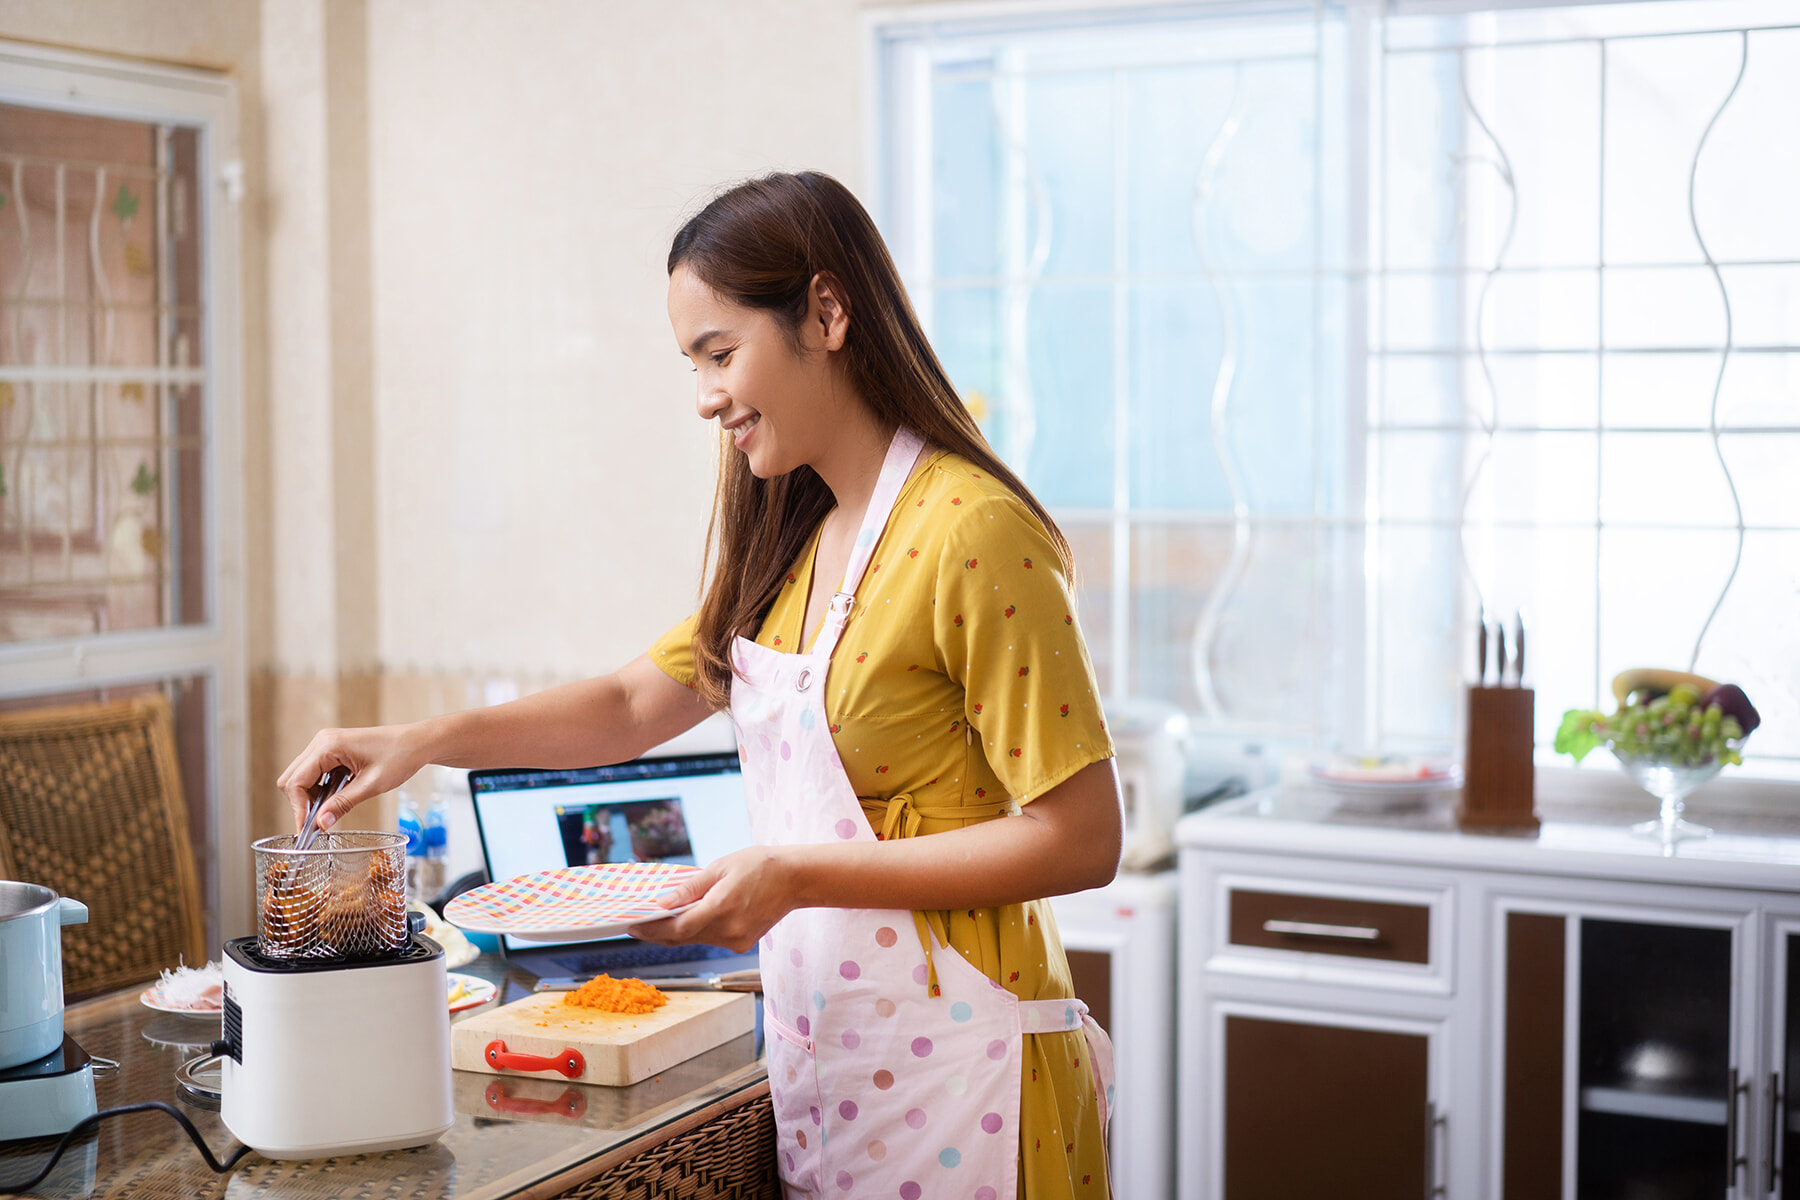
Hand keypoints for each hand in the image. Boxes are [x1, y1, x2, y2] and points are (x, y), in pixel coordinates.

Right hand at [276, 724, 425, 832]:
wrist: (418, 742)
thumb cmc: (400, 758)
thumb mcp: (371, 785)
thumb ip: (343, 804)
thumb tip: (320, 824)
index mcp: (328, 745)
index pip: (296, 782)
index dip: (299, 808)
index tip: (307, 830)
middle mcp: (322, 741)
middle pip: (292, 779)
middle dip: (301, 803)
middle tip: (319, 823)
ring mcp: (326, 744)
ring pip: (301, 777)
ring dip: (311, 797)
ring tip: (332, 811)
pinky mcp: (332, 750)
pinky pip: (314, 773)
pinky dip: (320, 789)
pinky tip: (337, 798)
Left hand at [629, 846, 798, 953]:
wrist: (796, 879)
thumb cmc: (759, 865)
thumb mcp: (721, 867)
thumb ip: (690, 888)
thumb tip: (662, 903)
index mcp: (722, 908)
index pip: (677, 928)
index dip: (651, 929)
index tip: (631, 925)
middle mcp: (729, 930)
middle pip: (683, 937)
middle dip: (657, 932)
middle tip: (636, 924)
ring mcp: (737, 940)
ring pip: (696, 940)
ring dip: (676, 932)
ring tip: (656, 921)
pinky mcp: (742, 944)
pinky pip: (711, 940)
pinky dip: (697, 931)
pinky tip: (686, 921)